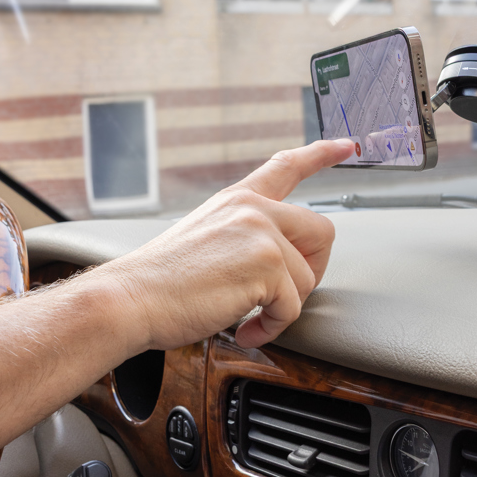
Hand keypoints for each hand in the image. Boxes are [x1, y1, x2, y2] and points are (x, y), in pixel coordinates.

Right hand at [112, 139, 354, 351]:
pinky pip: (292, 308)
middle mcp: (253, 208)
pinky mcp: (266, 265)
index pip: (287, 166)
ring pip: (307, 279)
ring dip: (281, 309)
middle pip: (322, 233)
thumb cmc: (160, 282)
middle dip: (312, 270)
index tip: (345, 146)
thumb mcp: (206, 239)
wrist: (130, 299)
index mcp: (238, 200)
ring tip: (246, 318)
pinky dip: (271, 328)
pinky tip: (243, 330)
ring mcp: (262, 233)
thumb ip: (245, 237)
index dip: (321, 154)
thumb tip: (279, 263)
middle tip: (281, 296)